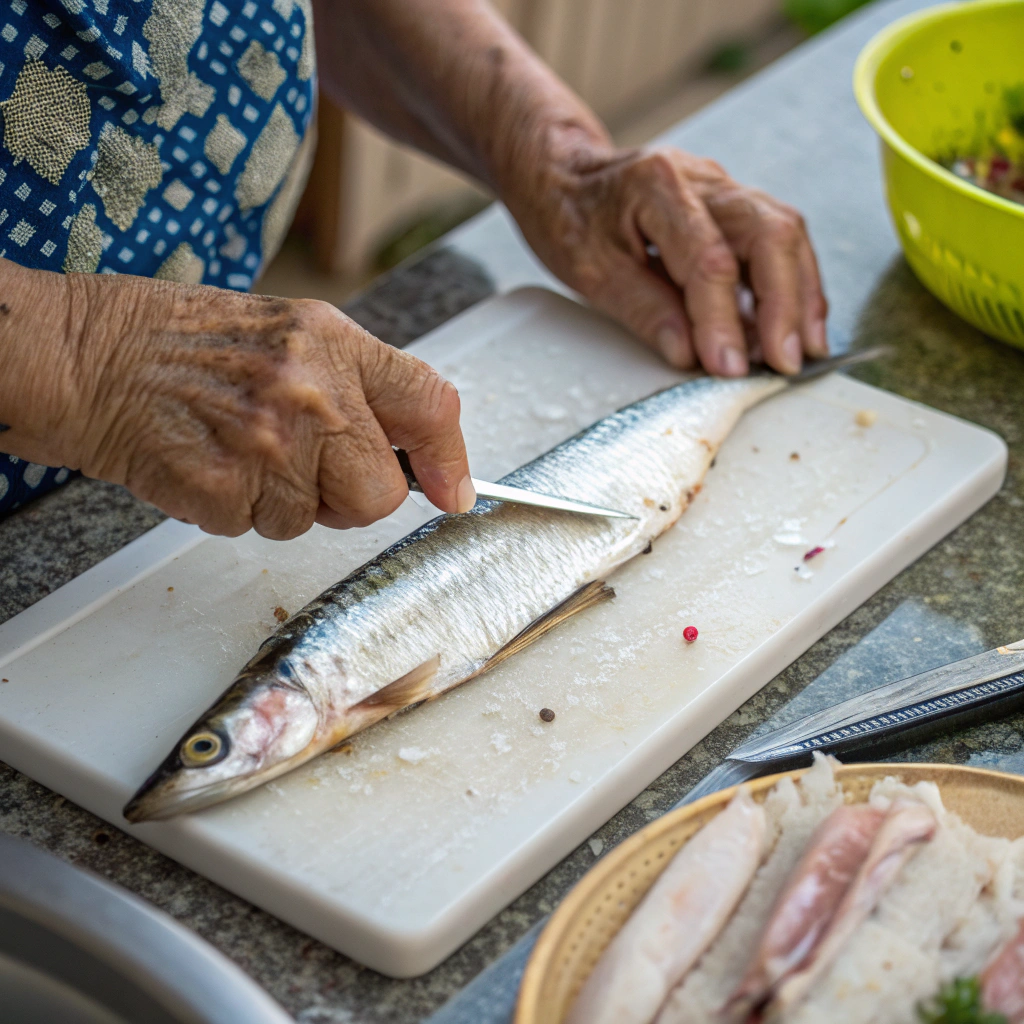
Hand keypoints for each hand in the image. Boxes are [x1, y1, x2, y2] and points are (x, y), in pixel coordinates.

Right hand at [0, 267, 472, 538]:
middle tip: (300, 463)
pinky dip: (237, 510)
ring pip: (316, 519)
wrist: (87, 354)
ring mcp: (269, 443)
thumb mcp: (289, 334)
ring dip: (283, 501)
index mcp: (334, 343)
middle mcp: (312, 391)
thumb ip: (358, 386)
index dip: (450, 459)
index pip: (429, 405)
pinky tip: (210, 464)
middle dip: (349, 497)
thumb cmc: (184, 344)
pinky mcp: (227, 489)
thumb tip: (419, 456)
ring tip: (239, 449)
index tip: (453, 492)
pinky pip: (260, 528)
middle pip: (380, 494)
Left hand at [504, 141, 828, 376]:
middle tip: (785, 361)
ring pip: (786, 233)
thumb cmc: (570, 218)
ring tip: (806, 349)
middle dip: (784, 304)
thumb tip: (690, 354)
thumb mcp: (589, 271)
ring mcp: (724, 188)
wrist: (565, 175)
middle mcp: (702, 180)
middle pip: (769, 234)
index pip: (708, 259)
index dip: (722, 320)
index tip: (728, 367)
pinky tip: (797, 324)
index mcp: (658, 187)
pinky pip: (779, 240)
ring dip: (802, 295)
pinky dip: (793, 284)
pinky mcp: (734, 206)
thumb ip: (643, 309)